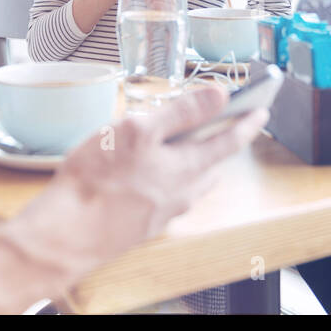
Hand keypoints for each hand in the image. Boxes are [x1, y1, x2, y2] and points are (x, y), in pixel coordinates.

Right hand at [35, 86, 268, 260]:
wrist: (69, 235)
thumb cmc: (98, 180)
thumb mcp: (139, 130)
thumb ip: (182, 112)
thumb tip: (220, 95)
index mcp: (187, 167)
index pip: (229, 141)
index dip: (247, 122)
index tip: (262, 111)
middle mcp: (182, 193)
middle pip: (212, 164)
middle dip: (220, 143)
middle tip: (222, 124)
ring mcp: (163, 212)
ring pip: (190, 183)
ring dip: (195, 163)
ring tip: (186, 146)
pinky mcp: (143, 224)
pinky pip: (168, 197)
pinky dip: (169, 180)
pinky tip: (149, 175)